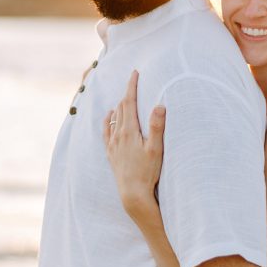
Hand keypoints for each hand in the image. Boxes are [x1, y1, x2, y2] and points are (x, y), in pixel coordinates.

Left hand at [104, 71, 164, 215]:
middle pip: (121, 107)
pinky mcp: (111, 153)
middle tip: (134, 80)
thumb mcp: (155, 149)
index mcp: (129, 131)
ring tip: (126, 97)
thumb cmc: (146, 172)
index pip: (129, 102)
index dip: (131, 86)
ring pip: (114, 117)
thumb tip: (159, 105)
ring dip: (119, 105)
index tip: (134, 73)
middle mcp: (118, 135)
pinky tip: (109, 116)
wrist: (132, 194)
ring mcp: (113, 144)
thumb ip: (156, 126)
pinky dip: (108, 119)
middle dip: (127, 92)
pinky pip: (106, 131)